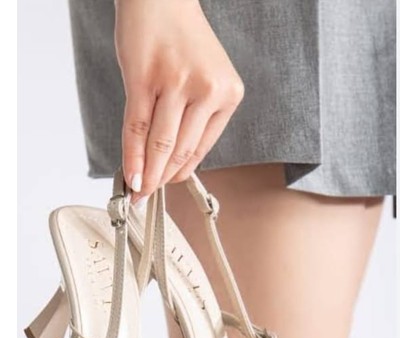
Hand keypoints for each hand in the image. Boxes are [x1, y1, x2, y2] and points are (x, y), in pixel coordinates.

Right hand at [115, 0, 244, 198]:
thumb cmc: (180, 39)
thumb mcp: (205, 79)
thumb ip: (195, 118)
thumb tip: (171, 163)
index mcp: (228, 94)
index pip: (202, 148)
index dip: (181, 174)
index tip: (167, 186)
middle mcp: (207, 89)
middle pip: (180, 150)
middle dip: (161, 180)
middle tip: (148, 195)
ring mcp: (177, 83)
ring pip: (160, 144)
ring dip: (147, 174)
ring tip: (138, 190)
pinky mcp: (145, 78)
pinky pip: (136, 128)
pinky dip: (131, 156)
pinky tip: (129, 174)